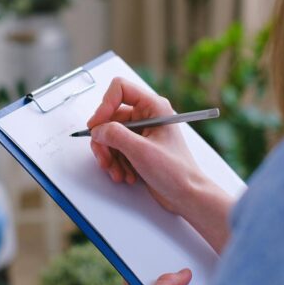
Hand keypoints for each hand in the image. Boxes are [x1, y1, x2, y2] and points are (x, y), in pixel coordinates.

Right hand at [88, 77, 233, 252]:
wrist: (186, 196)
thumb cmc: (176, 172)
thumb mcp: (141, 151)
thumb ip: (115, 135)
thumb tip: (97, 129)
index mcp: (153, 106)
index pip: (120, 89)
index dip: (104, 105)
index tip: (97, 125)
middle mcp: (146, 115)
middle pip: (109, 116)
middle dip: (104, 140)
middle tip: (105, 158)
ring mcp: (140, 131)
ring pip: (109, 134)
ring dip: (109, 155)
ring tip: (117, 172)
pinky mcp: (136, 146)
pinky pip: (114, 147)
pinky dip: (115, 162)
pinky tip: (124, 174)